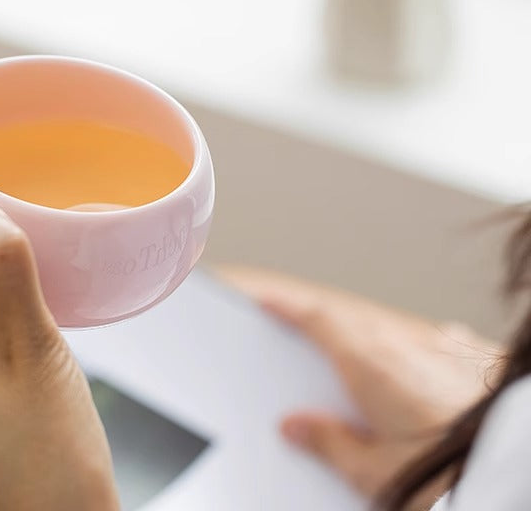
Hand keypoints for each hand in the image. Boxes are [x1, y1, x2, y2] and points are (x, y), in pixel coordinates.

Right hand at [216, 266, 502, 510]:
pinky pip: (431, 343)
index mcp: (370, 366)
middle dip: (325, 328)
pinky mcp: (473, 358)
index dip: (288, 308)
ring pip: (391, 334)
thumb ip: (330, 444)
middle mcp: (404, 347)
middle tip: (305, 339)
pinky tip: (423, 375)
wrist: (518, 468)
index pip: (317, 322)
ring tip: (363, 372)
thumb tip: (296, 428)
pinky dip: (413, 354)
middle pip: (351, 325)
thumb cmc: (452, 470)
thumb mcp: (377, 473)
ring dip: (369, 342)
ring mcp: (441, 349)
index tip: (268, 300)